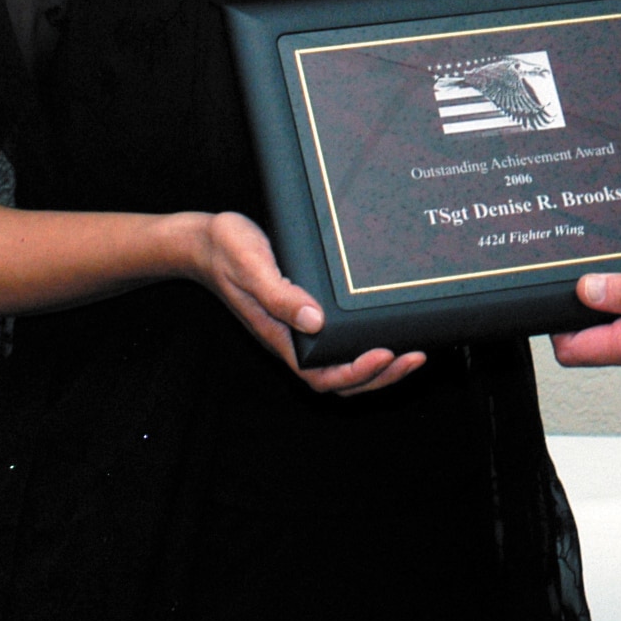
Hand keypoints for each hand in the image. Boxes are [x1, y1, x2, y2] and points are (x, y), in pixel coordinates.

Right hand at [181, 211, 425, 395]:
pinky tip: (386, 327)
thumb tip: (315, 321)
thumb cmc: (226, 252)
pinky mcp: (305, 311)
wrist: (205, 241)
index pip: (322, 376)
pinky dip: (365, 342)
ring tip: (411, 351)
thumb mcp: (253, 268)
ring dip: (378, 365)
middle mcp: (293, 339)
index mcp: (280, 337)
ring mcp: (299, 329)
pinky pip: (339, 341)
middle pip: (339, 379)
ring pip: (342, 364)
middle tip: (415, 357)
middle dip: (380, 375)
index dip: (357, 373)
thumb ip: (280, 296)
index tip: (386, 353)